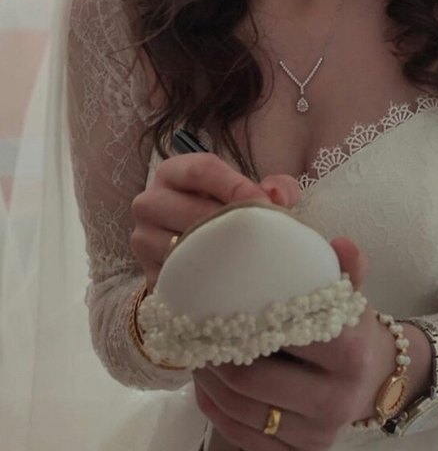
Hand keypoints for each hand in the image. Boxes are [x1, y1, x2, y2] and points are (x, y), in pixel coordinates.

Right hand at [131, 152, 299, 292]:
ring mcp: (143, 239)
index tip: (266, 204)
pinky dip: (208, 279)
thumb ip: (275, 188)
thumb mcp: (247, 191)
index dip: (236, 186)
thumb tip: (280, 198)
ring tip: (247, 258)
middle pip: (192, 210)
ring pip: (184, 247)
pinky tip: (230, 279)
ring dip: (220, 255)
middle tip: (261, 237)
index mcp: (172, 172)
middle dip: (232, 224)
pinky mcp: (149, 273)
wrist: (194, 244)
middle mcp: (149, 202)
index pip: (202, 170)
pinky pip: (181, 278)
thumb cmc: (224, 210)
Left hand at [193, 238, 394, 450]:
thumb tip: (341, 244)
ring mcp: (319, 436)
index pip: (283, 335)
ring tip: (194, 355)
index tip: (212, 304)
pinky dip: (214, 410)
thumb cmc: (349, 333)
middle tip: (192, 333)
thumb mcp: (350, 300)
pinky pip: (241, 437)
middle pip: (250, 378)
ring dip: (206, 381)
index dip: (239, 320)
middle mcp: (337, 401)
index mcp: (351, 354)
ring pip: (239, 409)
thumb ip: (344, 271)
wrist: (376, 383)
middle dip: (211, 355)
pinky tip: (206, 387)